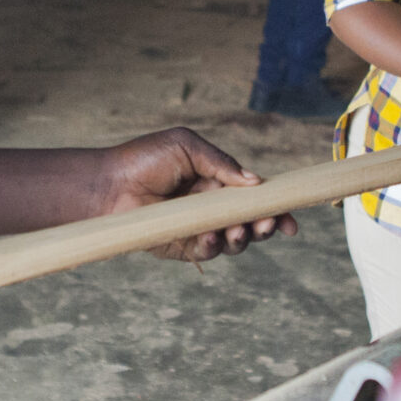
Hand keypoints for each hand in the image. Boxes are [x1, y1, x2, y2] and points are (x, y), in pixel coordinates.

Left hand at [93, 128, 297, 262]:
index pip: (254, 198)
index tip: (291, 221)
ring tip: (238, 231)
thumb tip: (255, 182)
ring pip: (233, 243)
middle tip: (266, 224)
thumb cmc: (145, 159)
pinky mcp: (182, 247)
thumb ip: (222, 164)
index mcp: (218, 182)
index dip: (275, 209)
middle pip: (250, 224)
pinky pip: (206, 253)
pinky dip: (213, 247)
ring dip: (242, 239)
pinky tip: (209, 237)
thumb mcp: (187, 147)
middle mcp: (213, 208)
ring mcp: (199, 229)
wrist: (109, 184)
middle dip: (264, 226)